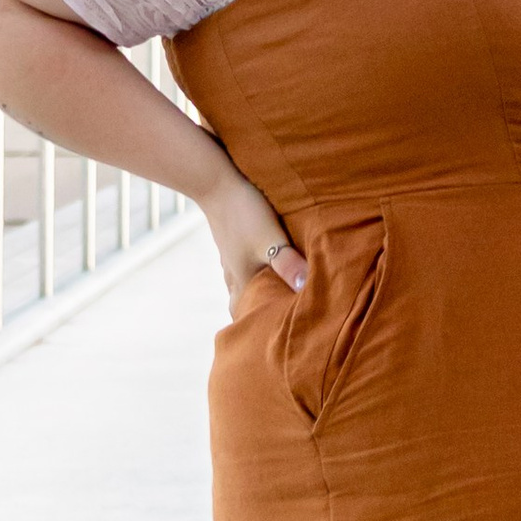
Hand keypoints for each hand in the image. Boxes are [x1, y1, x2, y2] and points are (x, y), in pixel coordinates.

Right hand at [203, 166, 307, 314]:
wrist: (214, 181)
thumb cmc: (244, 213)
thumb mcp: (271, 240)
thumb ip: (288, 264)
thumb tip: (306, 289)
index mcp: (242, 280)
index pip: (244, 315)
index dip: (254, 328)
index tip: (268, 340)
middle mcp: (233, 273)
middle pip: (242, 301)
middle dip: (255, 313)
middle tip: (273, 322)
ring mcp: (230, 256)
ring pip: (240, 283)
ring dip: (253, 292)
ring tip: (271, 298)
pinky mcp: (231, 239)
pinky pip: (241, 264)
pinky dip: (251, 271)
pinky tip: (260, 265)